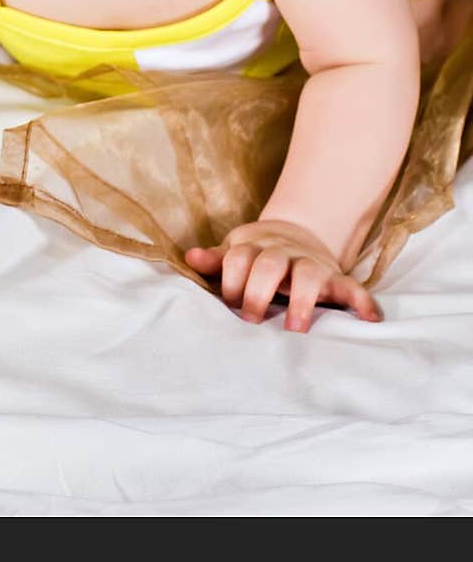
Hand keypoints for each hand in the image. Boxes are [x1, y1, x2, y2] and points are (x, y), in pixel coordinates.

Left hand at [185, 219, 381, 332]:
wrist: (297, 233)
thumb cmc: (258, 254)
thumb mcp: (236, 253)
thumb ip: (216, 261)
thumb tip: (190, 257)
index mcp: (253, 247)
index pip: (238, 257)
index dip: (232, 280)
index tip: (230, 303)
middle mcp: (282, 253)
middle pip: (269, 263)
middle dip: (258, 291)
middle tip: (252, 320)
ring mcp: (310, 264)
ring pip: (306, 274)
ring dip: (301, 300)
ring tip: (296, 328)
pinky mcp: (334, 277)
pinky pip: (352, 286)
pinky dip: (362, 301)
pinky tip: (371, 318)